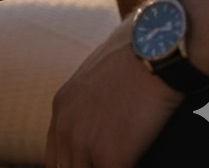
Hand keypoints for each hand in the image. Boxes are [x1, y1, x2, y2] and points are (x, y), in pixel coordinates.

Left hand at [45, 18, 182, 167]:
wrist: (154, 51)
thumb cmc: (136, 58)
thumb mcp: (98, 78)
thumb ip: (91, 103)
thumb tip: (104, 118)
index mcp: (61, 107)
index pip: (55, 157)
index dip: (74, 166)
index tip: (92, 164)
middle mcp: (65, 125)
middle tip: (108, 164)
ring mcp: (84, 142)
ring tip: (124, 163)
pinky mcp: (110, 156)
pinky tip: (138, 164)